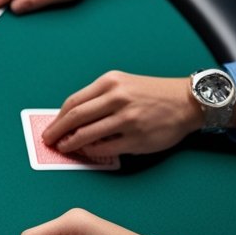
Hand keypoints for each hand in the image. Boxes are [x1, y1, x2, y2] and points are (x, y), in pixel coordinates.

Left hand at [42, 71, 203, 157]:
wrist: (186, 101)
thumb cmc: (151, 94)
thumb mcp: (123, 85)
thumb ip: (98, 98)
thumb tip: (70, 119)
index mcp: (110, 83)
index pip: (73, 102)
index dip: (57, 119)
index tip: (49, 129)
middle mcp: (118, 98)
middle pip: (75, 118)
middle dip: (57, 132)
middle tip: (48, 141)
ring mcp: (128, 119)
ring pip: (87, 135)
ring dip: (71, 144)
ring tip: (65, 148)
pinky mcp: (137, 138)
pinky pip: (105, 148)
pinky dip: (92, 151)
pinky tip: (88, 151)